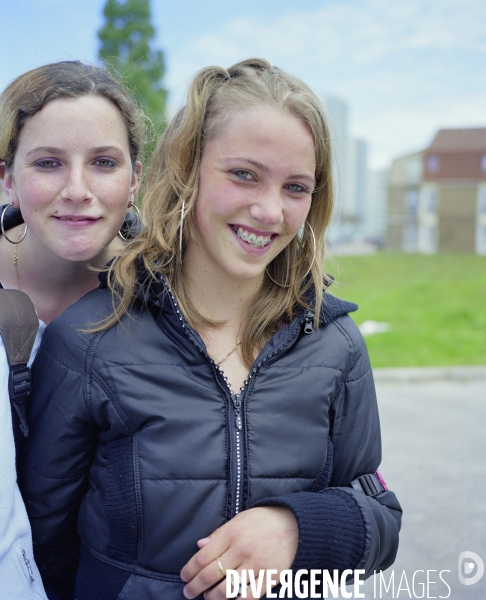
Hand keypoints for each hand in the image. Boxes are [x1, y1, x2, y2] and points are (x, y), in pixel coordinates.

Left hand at [180, 506, 297, 598]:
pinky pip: (248, 597)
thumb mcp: (239, 519)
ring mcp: (255, 565)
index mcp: (231, 533)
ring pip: (226, 589)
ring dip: (213, 597)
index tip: (184, 576)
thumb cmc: (264, 520)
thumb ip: (219, 533)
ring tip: (209, 597)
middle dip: (195, 587)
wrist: (296, 523)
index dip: (190, 569)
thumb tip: (199, 545)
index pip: (203, 556)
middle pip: (210, 574)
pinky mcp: (269, 577)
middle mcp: (241, 550)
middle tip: (188, 592)